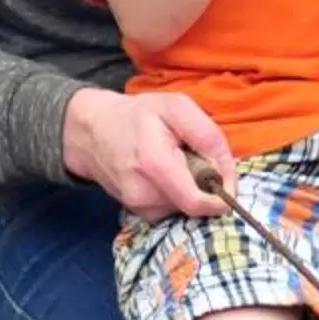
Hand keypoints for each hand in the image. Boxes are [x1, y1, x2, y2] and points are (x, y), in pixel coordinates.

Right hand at [63, 86, 234, 215]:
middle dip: (204, 184)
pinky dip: (176, 194)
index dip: (221, 196)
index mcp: (154, 164)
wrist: (91, 131)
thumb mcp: (177, 107)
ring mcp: (138, 206)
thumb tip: (227, 174)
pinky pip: (172, 209)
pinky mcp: (138, 212)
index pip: (198, 202)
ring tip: (174, 162)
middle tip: (192, 158)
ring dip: (189, 188)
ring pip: (185, 207)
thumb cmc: (138, 115)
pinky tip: (164, 175)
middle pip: (196, 204)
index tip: (225, 179)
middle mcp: (143, 194)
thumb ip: (208, 137)